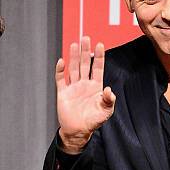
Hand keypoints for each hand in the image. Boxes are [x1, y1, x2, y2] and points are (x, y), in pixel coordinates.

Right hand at [56, 36, 115, 152]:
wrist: (78, 131)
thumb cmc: (93, 121)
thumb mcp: (106, 111)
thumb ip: (108, 100)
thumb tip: (108, 89)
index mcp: (96, 87)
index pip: (97, 68)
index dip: (98, 57)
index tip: (100, 45)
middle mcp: (84, 84)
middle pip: (84, 64)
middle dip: (85, 51)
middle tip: (85, 38)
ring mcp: (73, 87)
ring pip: (73, 68)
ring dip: (73, 56)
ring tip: (74, 44)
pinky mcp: (63, 92)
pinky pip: (61, 79)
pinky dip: (60, 70)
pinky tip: (62, 62)